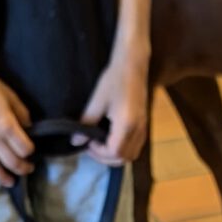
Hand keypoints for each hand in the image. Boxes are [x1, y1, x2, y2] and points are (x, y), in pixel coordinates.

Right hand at [0, 60, 32, 184]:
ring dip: (3, 177)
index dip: (31, 151)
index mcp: (6, 125)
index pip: (24, 149)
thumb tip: (28, 126)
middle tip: (28, 169)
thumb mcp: (10, 96)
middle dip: (23, 168)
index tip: (32, 149)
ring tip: (10, 182)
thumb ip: (21, 114)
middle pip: (12, 162)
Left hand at [80, 44, 149, 164]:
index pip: (114, 152)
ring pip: (132, 154)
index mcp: (126, 125)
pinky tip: (112, 139)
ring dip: (115, 155)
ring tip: (101, 144)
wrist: (133, 64)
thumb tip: (76, 141)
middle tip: (91, 147)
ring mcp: (143, 127)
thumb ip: (87, 123)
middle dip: (106, 158)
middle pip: (124, 158)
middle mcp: (138, 130)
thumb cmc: (114, 79)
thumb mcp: (97, 100)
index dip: (98, 153)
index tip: (87, 143)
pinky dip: (124, 149)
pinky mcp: (144, 123)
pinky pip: (136, 146)